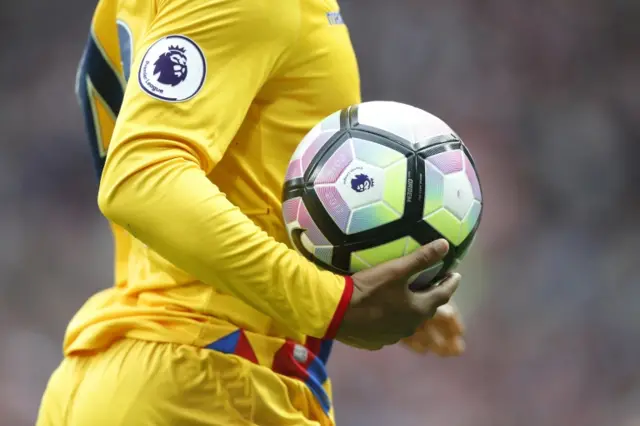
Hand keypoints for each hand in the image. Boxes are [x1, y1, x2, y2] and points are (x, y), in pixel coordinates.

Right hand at [336, 239, 460, 349]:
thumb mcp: (396, 270)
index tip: (456, 275)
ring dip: (412, 309)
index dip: (451, 283)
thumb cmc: (369, 289)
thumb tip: (446, 245)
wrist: (336, 312)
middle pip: (427, 309)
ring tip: (409, 297)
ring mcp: (393, 336)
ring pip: (409, 321)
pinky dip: (393, 319)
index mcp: (419, 308)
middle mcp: (410, 326)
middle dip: (433, 296)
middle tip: (434, 283)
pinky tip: (385, 312)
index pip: (443, 294)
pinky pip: (390, 328)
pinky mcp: (376, 341)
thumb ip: (422, 258)